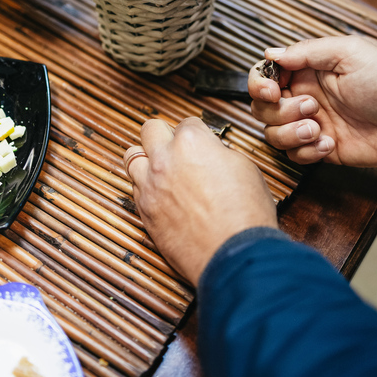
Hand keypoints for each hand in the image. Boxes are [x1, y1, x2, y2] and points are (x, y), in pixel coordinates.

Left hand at [124, 118, 276, 285]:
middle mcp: (164, 159)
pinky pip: (134, 187)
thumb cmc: (245, 213)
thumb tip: (211, 152)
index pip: (187, 122)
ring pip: (132, 156)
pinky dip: (145, 185)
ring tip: (162, 168)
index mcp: (191, 141)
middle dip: (164, 135)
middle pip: (150, 129)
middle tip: (176, 148)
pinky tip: (161, 192)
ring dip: (146, 158)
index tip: (202, 143)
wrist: (234, 254)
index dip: (198, 133)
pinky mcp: (144, 210)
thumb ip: (219, 152)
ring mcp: (150, 185)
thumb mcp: (245, 167)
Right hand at [248, 36, 376, 166]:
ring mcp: (312, 124)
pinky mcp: (322, 148)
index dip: (260, 85)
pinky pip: (296, 156)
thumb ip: (306, 52)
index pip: (265, 76)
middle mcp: (305, 97)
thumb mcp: (348, 53)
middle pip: (263, 108)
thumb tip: (271, 53)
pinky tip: (331, 143)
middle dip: (279, 112)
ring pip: (274, 134)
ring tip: (318, 129)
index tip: (274, 91)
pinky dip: (308, 152)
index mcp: (308, 71)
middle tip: (311, 108)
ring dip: (291, 134)